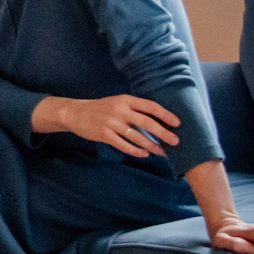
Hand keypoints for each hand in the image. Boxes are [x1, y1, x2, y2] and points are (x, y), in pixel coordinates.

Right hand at [35, 93, 178, 158]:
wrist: (76, 113)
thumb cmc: (102, 108)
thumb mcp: (118, 102)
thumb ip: (135, 109)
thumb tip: (158, 120)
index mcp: (125, 100)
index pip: (150, 106)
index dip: (165, 115)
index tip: (177, 123)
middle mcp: (120, 110)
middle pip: (146, 123)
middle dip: (163, 133)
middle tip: (176, 141)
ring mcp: (111, 123)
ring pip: (137, 137)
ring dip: (151, 145)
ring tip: (162, 152)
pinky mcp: (104, 135)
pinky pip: (124, 145)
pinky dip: (136, 151)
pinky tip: (144, 154)